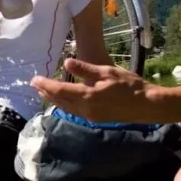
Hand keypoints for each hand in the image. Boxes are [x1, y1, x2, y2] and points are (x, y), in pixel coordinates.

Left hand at [31, 58, 163, 123]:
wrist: (146, 105)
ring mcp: (90, 116)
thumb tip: (67, 62)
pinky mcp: (96, 119)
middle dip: (46, 92)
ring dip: (54, 99)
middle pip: (59, 101)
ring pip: (66, 108)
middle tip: (35, 85)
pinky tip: (64, 100)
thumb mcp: (107, 72)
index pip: (59, 90)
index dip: (45, 85)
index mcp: (87, 95)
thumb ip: (85, 69)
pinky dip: (65, 104)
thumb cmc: (129, 85)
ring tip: (45, 92)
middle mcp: (85, 108)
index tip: (34, 79)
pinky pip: (74, 111)